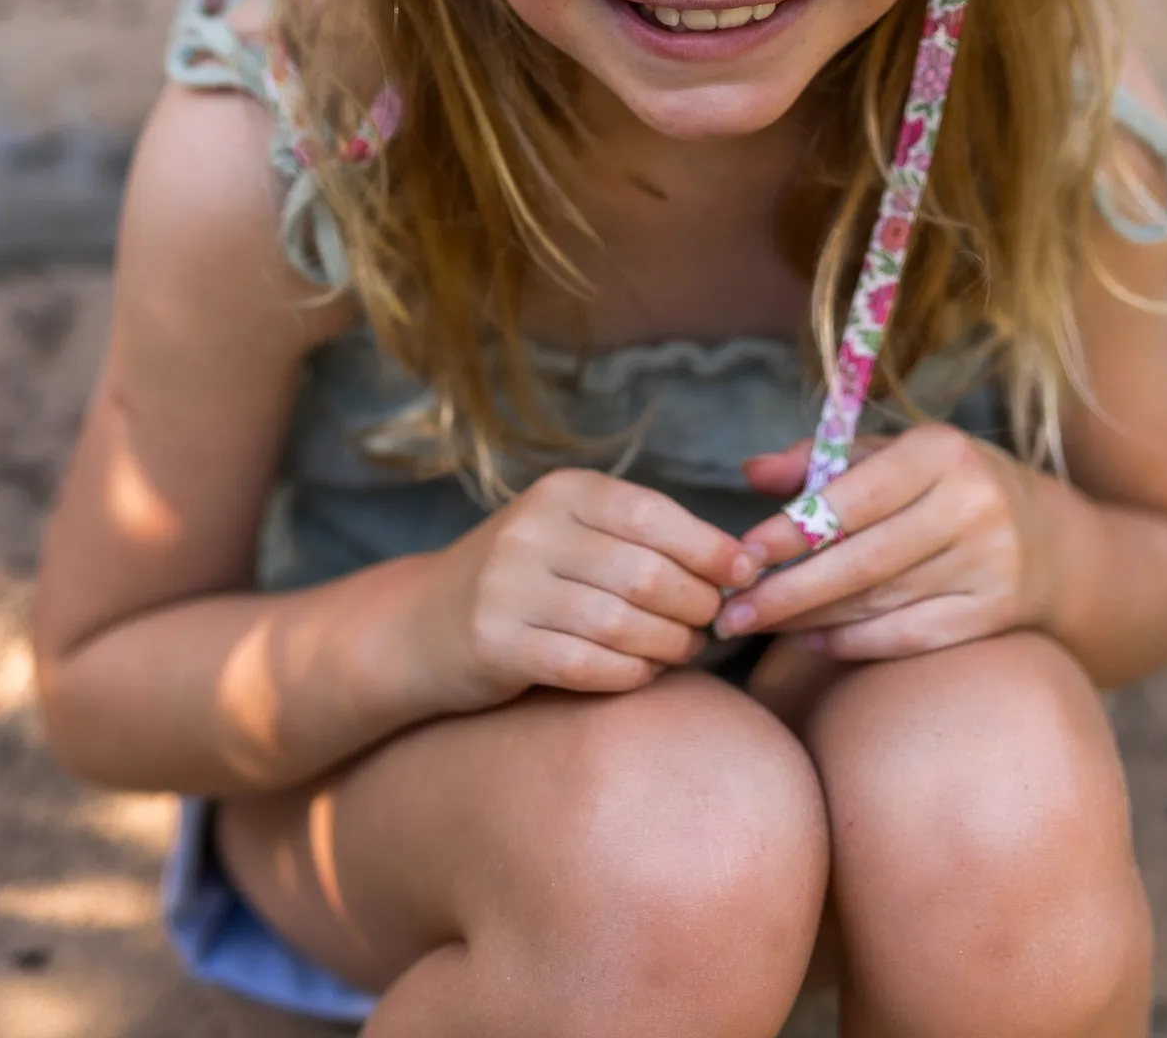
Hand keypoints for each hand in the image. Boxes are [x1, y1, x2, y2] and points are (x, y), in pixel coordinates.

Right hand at [420, 468, 757, 709]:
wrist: (420, 624)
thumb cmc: (524, 580)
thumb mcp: (570, 534)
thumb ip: (638, 538)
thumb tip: (737, 560)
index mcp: (561, 492)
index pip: (652, 514)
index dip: (708, 546)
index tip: (745, 571)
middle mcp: (532, 531)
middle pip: (644, 572)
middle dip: (695, 602)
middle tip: (713, 622)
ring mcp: (508, 587)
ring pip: (621, 622)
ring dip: (669, 643)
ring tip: (685, 649)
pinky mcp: (495, 643)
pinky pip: (585, 665)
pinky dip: (628, 673)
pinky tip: (643, 673)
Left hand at [714, 424, 1057, 660]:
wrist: (1054, 541)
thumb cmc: (949, 487)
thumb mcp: (896, 455)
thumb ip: (821, 460)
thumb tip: (750, 472)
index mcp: (941, 451)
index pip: (851, 497)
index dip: (791, 529)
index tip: (740, 554)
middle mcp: (971, 505)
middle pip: (862, 560)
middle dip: (788, 590)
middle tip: (729, 611)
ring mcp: (990, 564)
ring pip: (880, 601)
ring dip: (809, 619)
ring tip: (757, 624)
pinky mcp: (997, 613)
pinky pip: (911, 636)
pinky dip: (856, 643)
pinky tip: (811, 642)